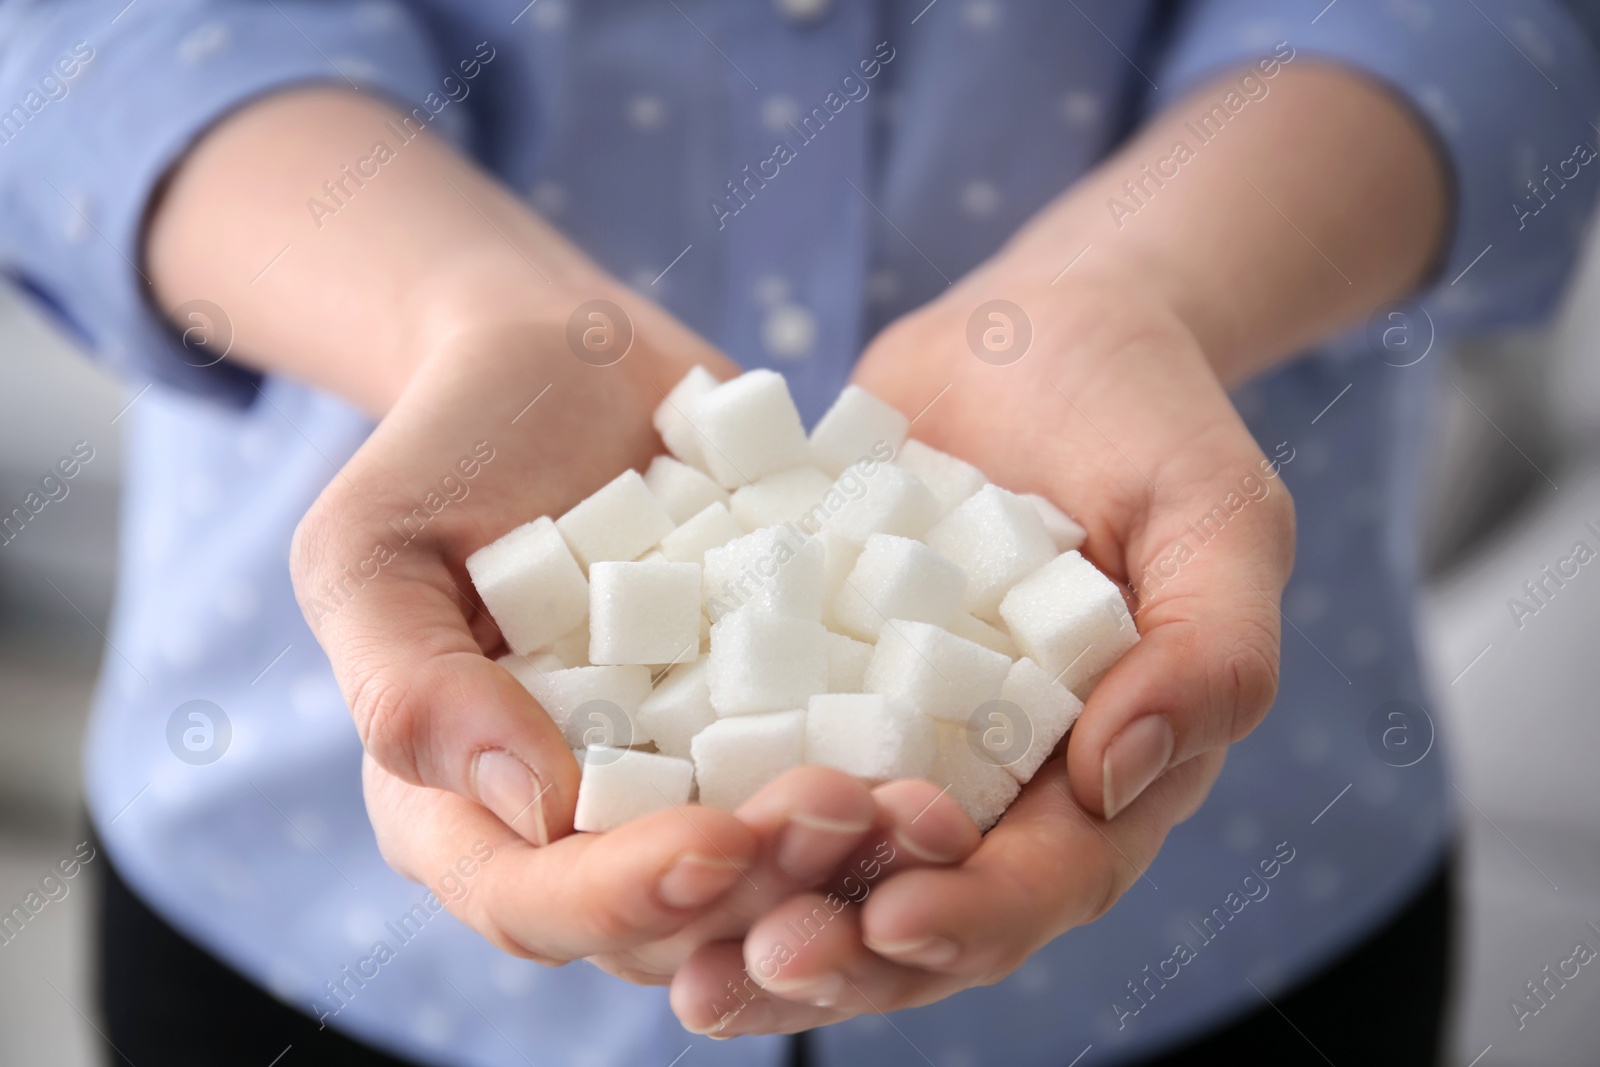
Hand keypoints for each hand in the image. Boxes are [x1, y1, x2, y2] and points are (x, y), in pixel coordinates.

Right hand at [288, 285, 980, 982]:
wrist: (566, 362)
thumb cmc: (447, 449)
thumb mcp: (371, 545)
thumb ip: (405, 683)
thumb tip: (523, 808)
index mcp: (465, 809)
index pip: (535, 905)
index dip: (623, 899)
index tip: (716, 840)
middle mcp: (585, 824)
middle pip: (674, 918)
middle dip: (766, 889)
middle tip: (849, 808)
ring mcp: (689, 779)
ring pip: (773, 875)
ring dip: (851, 860)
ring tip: (921, 804)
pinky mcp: (773, 724)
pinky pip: (836, 777)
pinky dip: (895, 783)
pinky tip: (955, 757)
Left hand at [668, 277, 1293, 1033]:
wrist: (1033, 338)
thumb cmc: (1147, 419)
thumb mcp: (1217, 515)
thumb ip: (1211, 651)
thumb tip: (1121, 779)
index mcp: (1104, 772)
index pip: (1048, 877)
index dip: (976, 913)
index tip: (893, 918)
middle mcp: (995, 782)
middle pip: (925, 905)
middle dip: (848, 953)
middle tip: (759, 964)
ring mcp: (898, 740)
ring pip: (832, 866)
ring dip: (764, 921)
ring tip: (687, 967)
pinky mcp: (815, 686)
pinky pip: (758, 766)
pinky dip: (708, 817)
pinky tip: (632, 841)